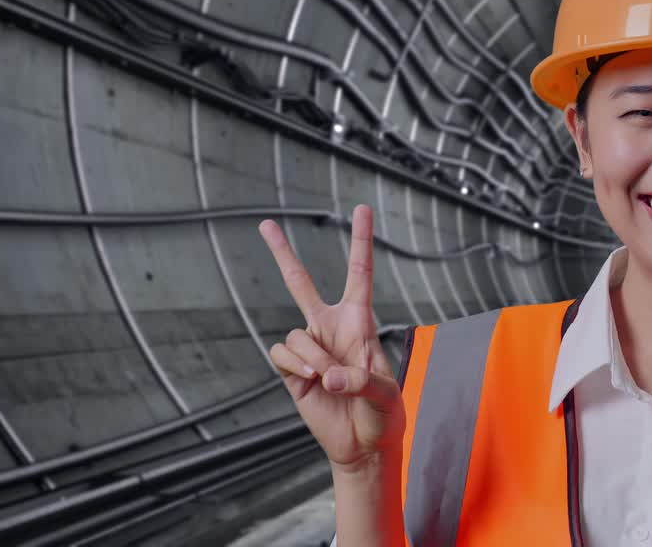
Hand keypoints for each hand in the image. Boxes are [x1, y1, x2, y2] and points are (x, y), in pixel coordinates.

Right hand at [259, 204, 405, 472]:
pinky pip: (281, 355)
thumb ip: (362, 381)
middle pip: (301, 283)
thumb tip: (326, 374)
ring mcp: (309, 347)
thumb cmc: (384, 413)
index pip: (359, 273)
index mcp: (360, 321)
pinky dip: (296, 367)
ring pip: (296, 336)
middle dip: (282, 253)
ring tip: (329, 379)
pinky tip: (312, 381)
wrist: (363, 443)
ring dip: (312, 358)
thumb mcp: (386, 395)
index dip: (361, 241)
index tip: (361, 208)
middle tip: (265, 223)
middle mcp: (330, 327)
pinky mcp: (292, 370)